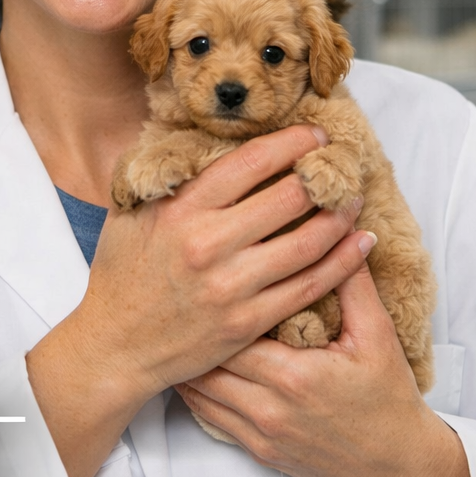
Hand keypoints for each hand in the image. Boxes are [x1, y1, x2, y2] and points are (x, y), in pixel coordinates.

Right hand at [27, 124, 373, 476]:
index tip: (313, 136)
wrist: (116, 346)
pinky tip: (360, 244)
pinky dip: (343, 263)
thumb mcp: (129, 212)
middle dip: (323, 176)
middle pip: (288, 197)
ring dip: (340, 216)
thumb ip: (163, 173)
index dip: (291, 142)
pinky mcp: (248, 322)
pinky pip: (308, 286)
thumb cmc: (122, 273)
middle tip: (342, 166)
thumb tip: (193, 130)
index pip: (251, 161)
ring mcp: (231, 287)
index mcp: (181, 209)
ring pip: (307, 243)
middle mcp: (208, 244)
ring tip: (353, 201)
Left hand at [177, 262, 475, 476]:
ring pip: (199, 393)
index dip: (217, 301)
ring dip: (190, 361)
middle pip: (206, 361)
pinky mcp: (258, 451)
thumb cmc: (390, 398)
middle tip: (183, 295)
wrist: (399, 466)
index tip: (210, 273)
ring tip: (181, 327)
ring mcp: (260, 434)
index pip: (233, 328)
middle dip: (194, 329)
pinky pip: (209, 419)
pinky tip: (195, 367)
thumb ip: (353, 281)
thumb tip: (342, 227)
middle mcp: (269, 408)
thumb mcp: (378, 335)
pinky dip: (198, 391)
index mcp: (294, 376)